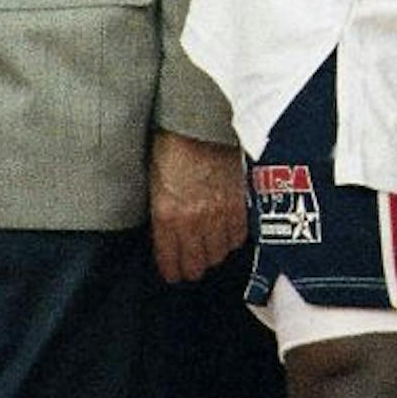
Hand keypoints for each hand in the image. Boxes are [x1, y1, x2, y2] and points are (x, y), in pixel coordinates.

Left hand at [148, 129, 245, 282]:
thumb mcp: (156, 187)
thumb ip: (163, 218)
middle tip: (193, 263)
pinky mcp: (240, 203)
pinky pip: (239, 236)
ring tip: (211, 247)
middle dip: (193, 266)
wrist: (202, 123)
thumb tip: (170, 239)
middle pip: (197, 264)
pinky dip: (233, 238)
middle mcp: (193, 220)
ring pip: (219, 253)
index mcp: (166, 217)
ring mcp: (219, 212)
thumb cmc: (173, 150)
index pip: (171, 262)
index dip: (173, 272)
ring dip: (214, 252)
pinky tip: (227, 231)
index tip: (174, 273)